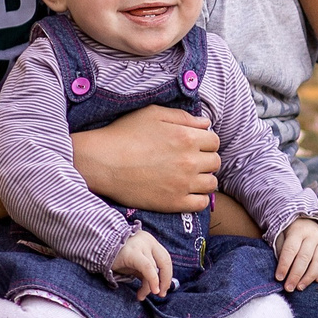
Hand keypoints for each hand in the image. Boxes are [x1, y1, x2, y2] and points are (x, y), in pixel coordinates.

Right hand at [71, 104, 220, 211]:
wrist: (102, 163)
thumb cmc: (124, 134)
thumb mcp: (153, 114)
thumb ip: (182, 117)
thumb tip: (206, 123)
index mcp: (187, 137)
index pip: (214, 141)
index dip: (205, 142)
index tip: (195, 145)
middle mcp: (190, 161)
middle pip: (215, 162)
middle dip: (206, 159)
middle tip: (191, 161)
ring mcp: (183, 183)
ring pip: (211, 183)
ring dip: (204, 179)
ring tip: (189, 177)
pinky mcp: (173, 202)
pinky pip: (201, 203)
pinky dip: (199, 198)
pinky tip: (187, 192)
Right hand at [109, 229, 173, 300]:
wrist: (97, 247)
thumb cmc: (117, 256)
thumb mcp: (135, 263)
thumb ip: (146, 271)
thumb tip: (157, 287)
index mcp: (151, 242)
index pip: (165, 259)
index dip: (167, 276)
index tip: (163, 289)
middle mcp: (148, 241)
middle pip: (165, 262)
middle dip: (165, 281)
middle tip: (160, 294)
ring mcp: (141, 245)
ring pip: (154, 268)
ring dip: (151, 286)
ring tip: (142, 295)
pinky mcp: (133, 253)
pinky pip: (147, 268)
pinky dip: (151, 280)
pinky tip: (146, 292)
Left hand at [272, 217, 317, 291]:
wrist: (308, 220)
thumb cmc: (290, 231)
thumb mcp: (281, 234)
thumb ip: (280, 249)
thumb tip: (281, 268)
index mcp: (298, 231)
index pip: (291, 249)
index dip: (284, 265)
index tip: (279, 278)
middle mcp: (312, 236)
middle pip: (304, 258)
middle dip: (296, 275)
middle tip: (289, 288)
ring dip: (309, 277)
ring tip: (300, 287)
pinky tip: (316, 281)